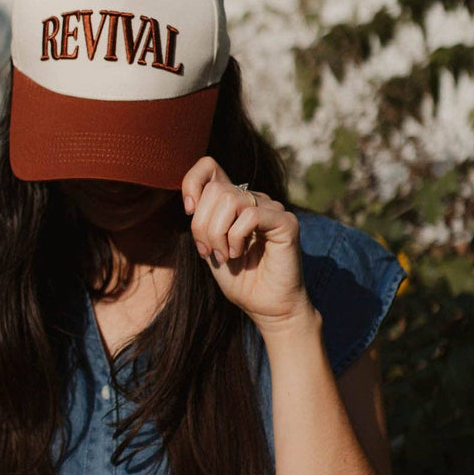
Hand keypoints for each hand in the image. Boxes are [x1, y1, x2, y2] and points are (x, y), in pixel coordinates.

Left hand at [181, 156, 314, 332]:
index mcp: (234, 201)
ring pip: (230, 200)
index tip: (188, 211)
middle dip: (202, 225)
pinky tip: (239, 254)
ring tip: (225, 255)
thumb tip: (191, 201)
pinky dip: (236, 237)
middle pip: (215, 190)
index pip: (209, 167)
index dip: (192, 183)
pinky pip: (250, 215)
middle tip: (210, 251)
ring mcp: (272, 208)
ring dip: (218, 233)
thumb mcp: (209, 246)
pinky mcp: (285, 222)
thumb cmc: (240, 280)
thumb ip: (202, 220)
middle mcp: (254, 199)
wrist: (266, 307)